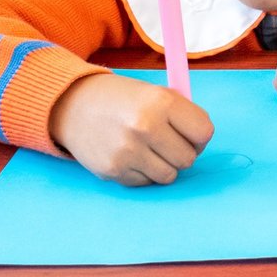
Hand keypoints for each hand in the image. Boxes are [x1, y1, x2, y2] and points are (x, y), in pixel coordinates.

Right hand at [48, 71, 213, 185]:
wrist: (73, 105)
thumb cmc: (122, 99)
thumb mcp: (155, 93)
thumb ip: (182, 114)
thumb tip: (202, 140)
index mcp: (161, 102)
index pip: (204, 132)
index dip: (200, 136)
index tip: (189, 134)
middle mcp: (145, 127)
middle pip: (189, 158)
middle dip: (182, 152)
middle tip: (167, 143)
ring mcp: (128, 151)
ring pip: (169, 176)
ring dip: (164, 165)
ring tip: (149, 149)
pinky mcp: (114, 171)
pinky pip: (146, 183)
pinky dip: (144, 173)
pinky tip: (131, 156)